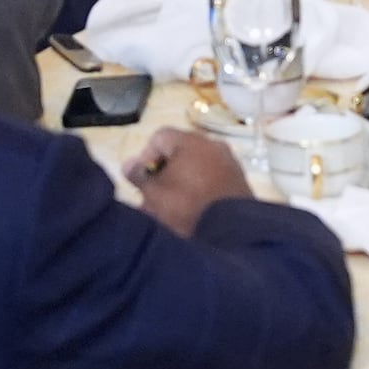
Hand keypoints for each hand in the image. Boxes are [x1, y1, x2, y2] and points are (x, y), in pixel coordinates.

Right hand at [126, 128, 248, 234]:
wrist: (230, 232)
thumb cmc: (186, 207)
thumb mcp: (154, 193)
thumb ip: (139, 175)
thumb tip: (128, 163)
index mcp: (191, 141)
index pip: (159, 137)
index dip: (145, 156)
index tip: (142, 180)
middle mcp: (213, 144)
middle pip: (178, 152)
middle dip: (162, 174)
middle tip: (152, 198)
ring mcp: (229, 161)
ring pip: (195, 167)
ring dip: (179, 183)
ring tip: (169, 209)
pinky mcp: (239, 180)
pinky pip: (212, 178)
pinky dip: (198, 189)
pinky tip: (191, 210)